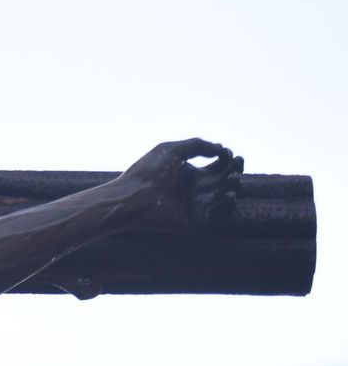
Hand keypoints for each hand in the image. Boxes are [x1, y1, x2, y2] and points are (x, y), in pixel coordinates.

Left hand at [121, 138, 241, 230]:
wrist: (129, 196)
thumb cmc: (145, 172)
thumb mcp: (171, 150)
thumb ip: (197, 145)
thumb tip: (221, 149)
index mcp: (189, 174)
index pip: (217, 167)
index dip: (227, 159)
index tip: (227, 153)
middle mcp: (194, 190)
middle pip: (224, 181)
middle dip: (234, 171)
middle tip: (236, 164)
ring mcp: (195, 205)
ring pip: (224, 197)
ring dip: (233, 187)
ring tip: (232, 178)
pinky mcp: (194, 220)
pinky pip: (218, 215)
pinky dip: (226, 206)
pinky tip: (228, 195)